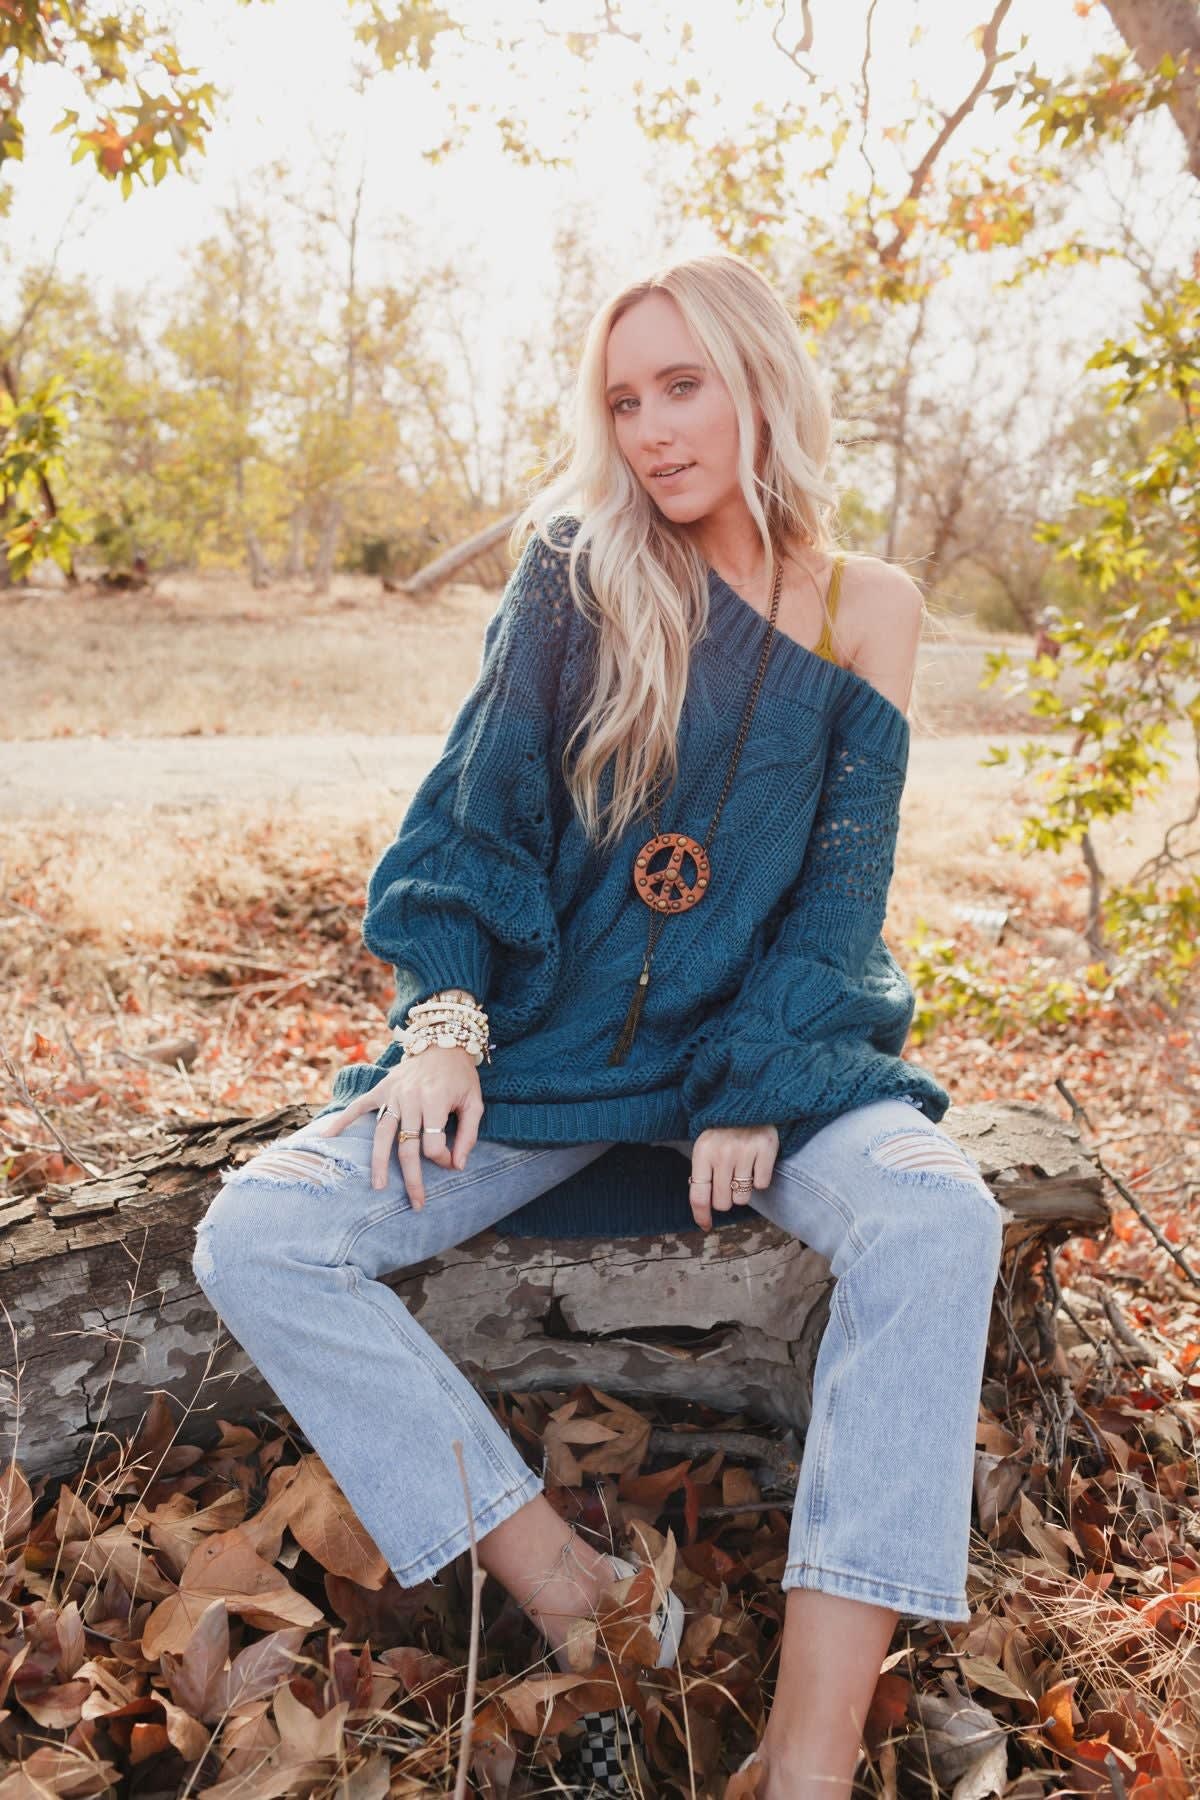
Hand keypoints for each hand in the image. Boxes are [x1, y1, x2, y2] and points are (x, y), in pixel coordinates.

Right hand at [313, 1047, 482, 1207]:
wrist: (444, 1042)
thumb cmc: (461, 1077)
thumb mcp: (474, 1102)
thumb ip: (468, 1134)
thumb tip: (457, 1166)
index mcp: (435, 1101)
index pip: (433, 1143)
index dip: (442, 1158)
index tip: (450, 1160)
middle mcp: (411, 1099)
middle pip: (407, 1146)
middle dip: (412, 1177)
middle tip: (416, 1203)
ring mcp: (393, 1094)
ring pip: (382, 1134)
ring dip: (379, 1162)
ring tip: (377, 1186)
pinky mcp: (381, 1089)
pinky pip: (359, 1107)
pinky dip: (342, 1120)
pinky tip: (327, 1136)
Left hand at [688, 1125, 777, 1232]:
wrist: (747, 1099)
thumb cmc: (722, 1129)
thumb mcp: (704, 1146)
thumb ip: (702, 1174)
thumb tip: (703, 1209)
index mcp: (702, 1152)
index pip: (699, 1196)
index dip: (702, 1215)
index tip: (706, 1225)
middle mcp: (723, 1153)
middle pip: (723, 1202)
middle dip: (725, 1198)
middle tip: (728, 1182)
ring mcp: (745, 1150)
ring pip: (743, 1197)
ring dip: (742, 1190)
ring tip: (742, 1170)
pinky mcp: (766, 1147)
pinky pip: (762, 1184)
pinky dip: (760, 1178)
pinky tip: (756, 1162)